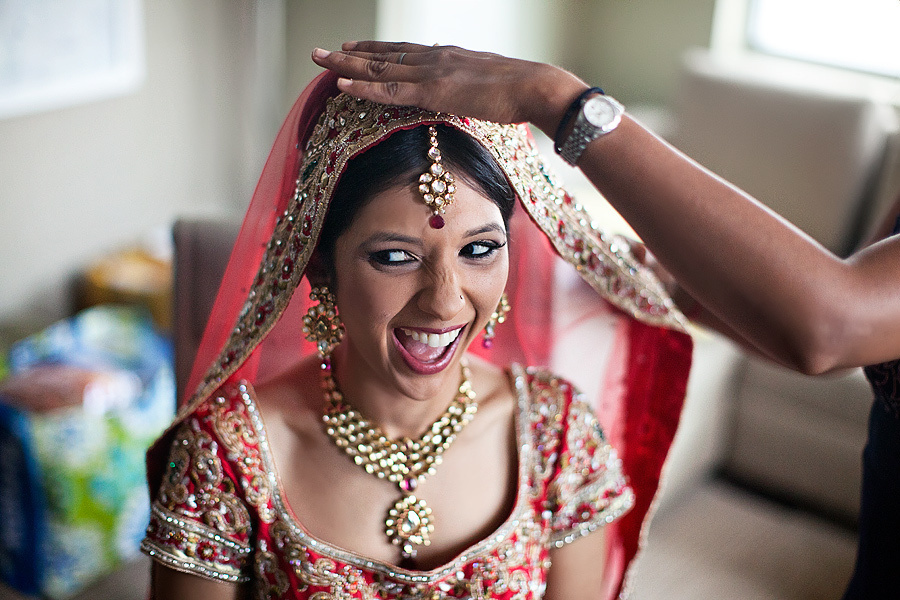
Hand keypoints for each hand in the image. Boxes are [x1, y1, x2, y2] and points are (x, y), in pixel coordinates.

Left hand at [311, 41, 587, 135]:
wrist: (536, 87)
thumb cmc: (520, 92)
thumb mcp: (487, 86)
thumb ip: (468, 88)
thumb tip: (462, 96)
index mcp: (446, 57)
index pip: (401, 53)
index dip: (373, 51)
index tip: (351, 48)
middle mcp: (433, 59)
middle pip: (382, 55)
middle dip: (348, 54)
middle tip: (320, 51)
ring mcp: (431, 73)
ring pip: (379, 68)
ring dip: (345, 64)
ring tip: (319, 59)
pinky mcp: (434, 91)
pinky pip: (390, 89)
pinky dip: (364, 86)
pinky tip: (341, 84)